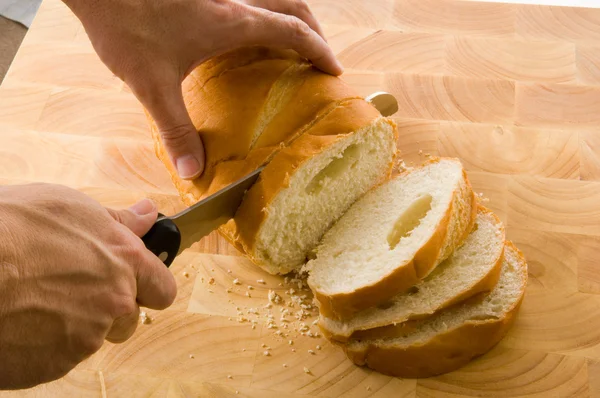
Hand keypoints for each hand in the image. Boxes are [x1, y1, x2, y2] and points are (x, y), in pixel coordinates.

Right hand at [0, 184, 175, 389]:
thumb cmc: (11, 229)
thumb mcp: (70, 207)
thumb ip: (118, 219)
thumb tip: (148, 214)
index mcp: (125, 261)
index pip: (163, 287)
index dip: (150, 286)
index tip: (138, 283)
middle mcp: (115, 301)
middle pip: (130, 317)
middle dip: (111, 308)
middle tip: (74, 290)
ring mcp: (87, 336)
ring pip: (94, 337)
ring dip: (77, 326)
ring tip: (39, 302)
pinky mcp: (57, 364)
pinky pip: (62, 357)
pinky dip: (47, 344)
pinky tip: (23, 321)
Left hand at [63, 0, 342, 179]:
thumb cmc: (125, 25)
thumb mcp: (153, 84)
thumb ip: (177, 129)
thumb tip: (192, 170)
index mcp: (233, 22)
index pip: (293, 31)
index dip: (318, 51)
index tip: (333, 70)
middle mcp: (233, 0)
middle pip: (292, 5)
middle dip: (313, 30)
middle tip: (318, 56)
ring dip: (289, 16)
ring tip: (291, 43)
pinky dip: (261, 13)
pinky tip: (244, 34)